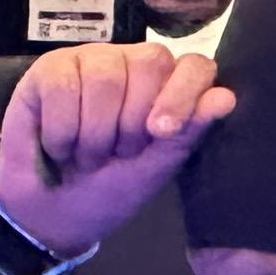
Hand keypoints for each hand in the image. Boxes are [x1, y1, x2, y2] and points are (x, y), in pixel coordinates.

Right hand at [0, 45, 232, 258]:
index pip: (194, 65)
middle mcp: (131, 64)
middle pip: (150, 62)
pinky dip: (61, 130)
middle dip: (131, 122)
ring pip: (104, 77)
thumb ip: (188, 132)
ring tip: (85, 155)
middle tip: (116, 153)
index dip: (182, 95)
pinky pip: (62, 86)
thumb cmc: (108, 190)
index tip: (160, 132)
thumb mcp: (154, 168)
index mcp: (167, 87)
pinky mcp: (50, 69)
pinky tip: (58, 147)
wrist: (51, 213)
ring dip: (93, 134)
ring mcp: (90, 61)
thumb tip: (225, 98)